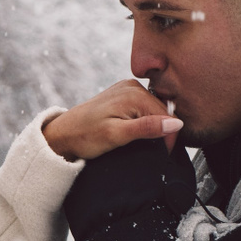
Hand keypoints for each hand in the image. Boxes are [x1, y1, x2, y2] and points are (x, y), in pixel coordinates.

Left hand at [44, 80, 181, 160]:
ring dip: (152, 127)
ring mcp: (127, 89)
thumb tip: (176, 123)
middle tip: (148, 150)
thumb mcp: (117, 135)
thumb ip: (147, 128)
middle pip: (162, 112)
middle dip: (160, 132)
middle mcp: (133, 86)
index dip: (168, 137)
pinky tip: (132, 132)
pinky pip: (142, 108)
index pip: (168, 116)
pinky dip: (143, 121)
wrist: (63, 134)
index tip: (161, 154)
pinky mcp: (122, 95)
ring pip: (153, 111)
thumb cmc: (85, 136)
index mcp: (134, 94)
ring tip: (137, 141)